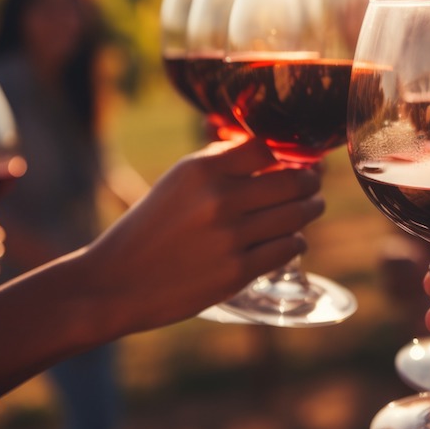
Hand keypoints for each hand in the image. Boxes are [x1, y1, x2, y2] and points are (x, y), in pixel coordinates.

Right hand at [78, 138, 323, 336]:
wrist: (115, 282)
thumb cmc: (150, 227)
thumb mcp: (178, 181)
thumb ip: (221, 163)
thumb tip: (273, 150)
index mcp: (201, 169)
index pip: (267, 146)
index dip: (290, 151)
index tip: (299, 156)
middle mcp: (219, 199)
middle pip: (292, 180)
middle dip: (311, 182)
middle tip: (313, 183)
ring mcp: (230, 237)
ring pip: (297, 215)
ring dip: (310, 209)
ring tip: (311, 207)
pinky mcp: (237, 272)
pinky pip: (288, 247)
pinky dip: (296, 241)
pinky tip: (292, 238)